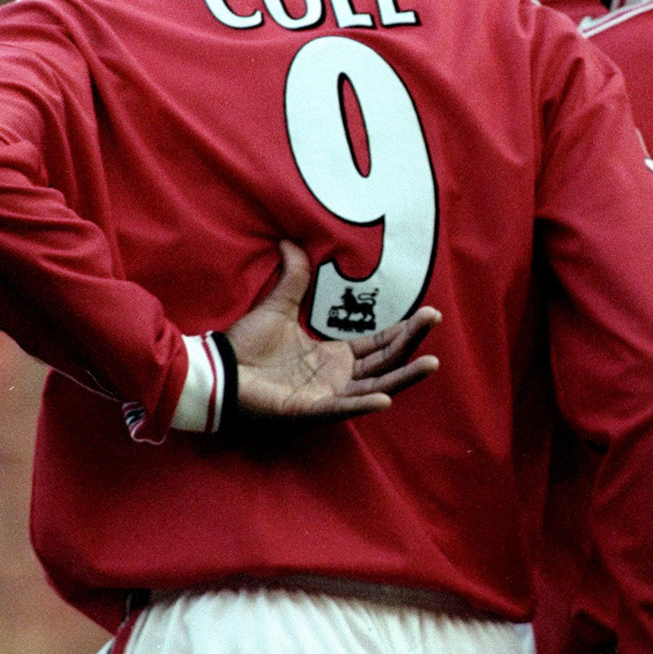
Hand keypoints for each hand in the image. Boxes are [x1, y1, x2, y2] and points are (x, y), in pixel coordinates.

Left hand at [227, 241, 440, 422]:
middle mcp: (338, 378)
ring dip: (404, 376)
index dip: (404, 330)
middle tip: (434, 319)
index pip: (380, 345)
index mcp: (334, 357)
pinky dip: (363, 405)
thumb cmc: (246, 346)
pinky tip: (385, 398)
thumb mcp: (278, 305)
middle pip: (387, 362)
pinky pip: (342, 409)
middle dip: (412, 342)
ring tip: (431, 363)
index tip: (428, 313)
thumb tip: (289, 241)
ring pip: (376, 386)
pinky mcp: (310, 411)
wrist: (218, 371)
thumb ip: (293, 277)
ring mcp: (327, 396)